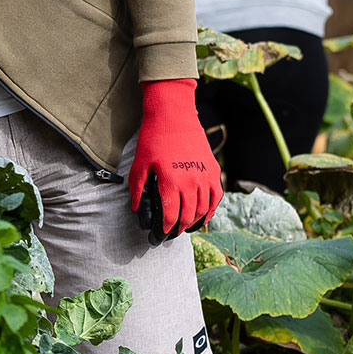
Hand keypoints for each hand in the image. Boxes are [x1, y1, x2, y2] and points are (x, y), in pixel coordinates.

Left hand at [130, 78, 220, 235]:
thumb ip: (137, 189)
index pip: (170, 216)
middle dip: (177, 230)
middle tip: (168, 235)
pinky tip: (202, 217)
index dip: (163, 230)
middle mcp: (192, 182)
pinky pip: (216, 198)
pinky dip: (210, 211)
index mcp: (171, 182)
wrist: (174, 116)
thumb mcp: (139, 164)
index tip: (157, 237)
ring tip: (183, 228)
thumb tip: (136, 210)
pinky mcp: (214, 171)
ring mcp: (206, 177)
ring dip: (193, 223)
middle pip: (187, 216)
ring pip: (204, 210)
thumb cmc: (153, 139)